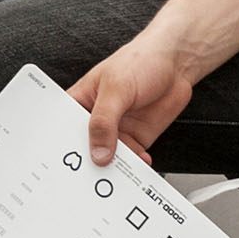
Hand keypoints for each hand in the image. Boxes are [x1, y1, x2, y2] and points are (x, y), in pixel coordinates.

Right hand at [67, 30, 195, 167]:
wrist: (176, 64)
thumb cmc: (141, 60)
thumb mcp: (116, 88)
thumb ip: (104, 121)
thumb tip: (98, 151)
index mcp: (82, 101)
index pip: (64, 127)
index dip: (62, 146)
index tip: (65, 163)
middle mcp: (97, 118)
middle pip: (85, 148)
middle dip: (88, 163)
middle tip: (91, 175)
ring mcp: (117, 130)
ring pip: (108, 158)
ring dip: (113, 169)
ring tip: (116, 177)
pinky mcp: (136, 139)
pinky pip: (131, 161)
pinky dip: (134, 168)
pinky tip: (138, 168)